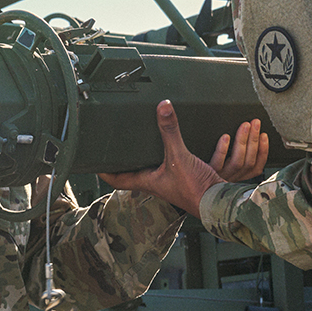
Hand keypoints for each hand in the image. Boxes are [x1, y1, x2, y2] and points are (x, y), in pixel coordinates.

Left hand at [99, 102, 268, 215]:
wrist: (220, 203)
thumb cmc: (196, 190)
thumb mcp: (179, 157)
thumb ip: (171, 132)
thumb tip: (163, 107)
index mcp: (148, 181)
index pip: (117, 179)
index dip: (103, 171)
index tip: (91, 162)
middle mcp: (156, 182)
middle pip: (132, 172)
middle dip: (123, 161)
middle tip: (113, 146)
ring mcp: (170, 181)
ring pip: (150, 168)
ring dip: (144, 157)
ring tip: (137, 141)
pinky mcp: (185, 177)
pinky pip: (170, 164)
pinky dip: (166, 153)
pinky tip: (170, 143)